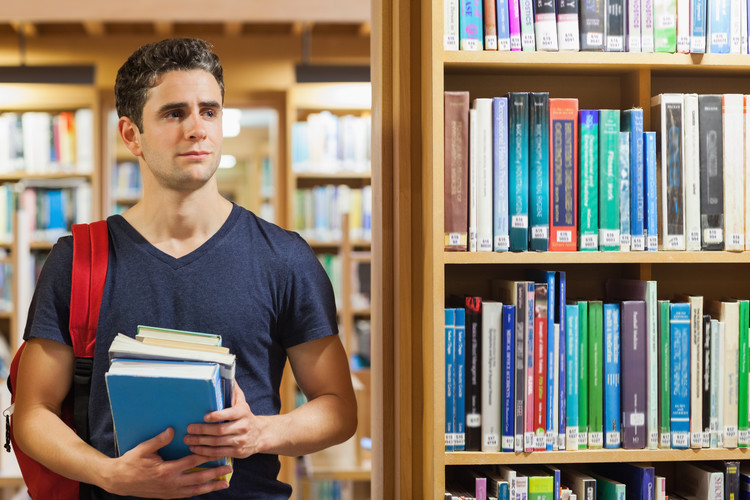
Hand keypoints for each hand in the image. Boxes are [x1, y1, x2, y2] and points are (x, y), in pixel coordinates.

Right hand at [104, 428, 231, 498]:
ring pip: (195, 490)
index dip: (206, 456)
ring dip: (211, 487)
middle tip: (229, 469)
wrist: (119, 481)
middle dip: (215, 474)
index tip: (219, 451)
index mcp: (166, 470)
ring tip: (225, 483)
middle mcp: (171, 483)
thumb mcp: (144, 449)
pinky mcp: (168, 495)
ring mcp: (170, 491)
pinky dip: (199, 491)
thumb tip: (173, 429)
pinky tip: (208, 489)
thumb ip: (159, 440)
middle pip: (198, 478)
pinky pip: (187, 494)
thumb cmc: (131, 463)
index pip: (192, 461)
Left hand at [185, 383, 265, 458]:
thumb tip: (227, 374)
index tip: (205, 416)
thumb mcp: (242, 402)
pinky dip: (205, 452)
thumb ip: (234, 391)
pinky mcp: (238, 452)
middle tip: (189, 428)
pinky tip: (196, 449)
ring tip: (188, 440)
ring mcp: (241, 441)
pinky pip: (219, 453)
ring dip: (201, 442)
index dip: (217, 416)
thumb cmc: (246, 416)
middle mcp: (243, 427)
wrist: (261, 434)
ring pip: (218, 443)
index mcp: (243, 412)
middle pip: (220, 431)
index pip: (230, 414)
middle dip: (202, 430)